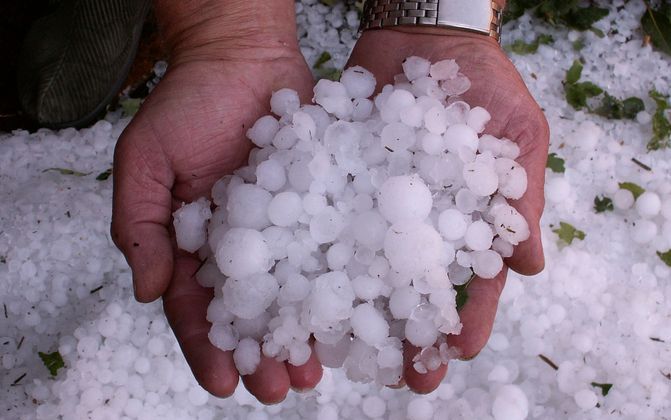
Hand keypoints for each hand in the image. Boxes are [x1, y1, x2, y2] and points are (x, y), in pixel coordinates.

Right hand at [111, 3, 321, 402]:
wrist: (242, 55)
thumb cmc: (187, 103)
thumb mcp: (146, 160)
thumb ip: (139, 225)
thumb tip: (147, 291)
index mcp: (195, 243)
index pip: (197, 308)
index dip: (209, 348)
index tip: (226, 383)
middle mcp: (242, 245)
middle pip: (251, 312)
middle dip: (262, 352)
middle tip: (280, 388)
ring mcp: (284, 228)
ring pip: (293, 293)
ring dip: (302, 333)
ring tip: (315, 371)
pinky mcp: (320, 204)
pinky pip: (329, 250)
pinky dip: (338, 284)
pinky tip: (351, 312)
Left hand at [348, 28, 548, 392]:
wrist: (427, 32)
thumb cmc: (485, 84)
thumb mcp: (518, 136)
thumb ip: (520, 197)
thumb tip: (529, 266)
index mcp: (461, 219)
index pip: (467, 281)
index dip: (464, 317)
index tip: (455, 353)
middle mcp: (415, 220)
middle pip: (410, 288)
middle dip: (407, 331)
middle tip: (399, 376)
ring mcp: (372, 202)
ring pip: (362, 265)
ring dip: (356, 307)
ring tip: (344, 348)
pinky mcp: (336, 177)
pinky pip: (324, 218)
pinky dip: (312, 250)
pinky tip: (299, 283)